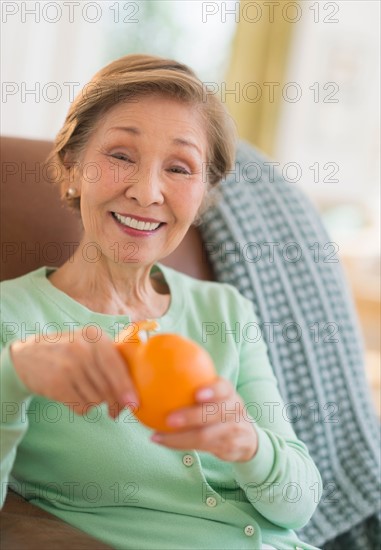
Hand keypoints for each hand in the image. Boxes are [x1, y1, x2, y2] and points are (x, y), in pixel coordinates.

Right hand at [10, 327, 137, 418]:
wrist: (27, 356)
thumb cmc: (69, 353)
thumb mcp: (88, 344)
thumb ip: (112, 359)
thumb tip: (134, 393)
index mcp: (94, 335)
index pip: (115, 364)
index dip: (126, 387)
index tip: (134, 404)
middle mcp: (80, 348)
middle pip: (108, 386)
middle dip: (115, 403)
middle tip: (116, 412)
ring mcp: (67, 366)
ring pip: (97, 399)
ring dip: (96, 403)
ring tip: (86, 394)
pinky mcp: (56, 384)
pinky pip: (82, 407)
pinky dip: (82, 407)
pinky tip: (75, 397)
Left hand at [151, 378, 257, 461]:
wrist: (247, 436)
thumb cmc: (220, 406)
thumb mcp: (216, 393)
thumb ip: (195, 380)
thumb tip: (155, 361)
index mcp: (228, 392)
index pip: (223, 389)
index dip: (212, 391)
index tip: (197, 394)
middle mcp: (233, 410)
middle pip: (215, 414)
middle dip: (192, 417)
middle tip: (169, 419)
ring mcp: (232, 431)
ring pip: (206, 436)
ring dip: (179, 438)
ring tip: (157, 435)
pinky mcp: (226, 448)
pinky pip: (201, 448)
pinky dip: (179, 445)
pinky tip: (160, 440)